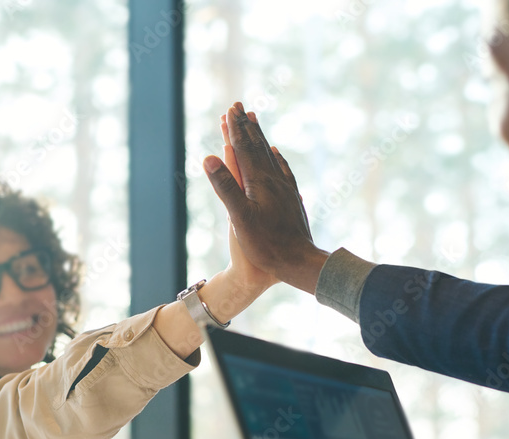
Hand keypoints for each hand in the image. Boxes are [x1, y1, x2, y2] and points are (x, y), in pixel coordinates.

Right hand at [204, 102, 329, 293]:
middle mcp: (274, 179)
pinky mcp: (291, 198)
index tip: (229, 110)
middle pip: (258, 146)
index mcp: (260, 181)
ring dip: (260, 137)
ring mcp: (285, 188)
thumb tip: (209, 157)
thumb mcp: (240, 218)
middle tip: (239, 107)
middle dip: (246, 126)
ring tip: (255, 122)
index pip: (244, 148)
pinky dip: (275, 157)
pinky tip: (275, 154)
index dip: (234, 129)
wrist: (299, 262)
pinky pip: (282, 170)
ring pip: (270, 155)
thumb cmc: (267, 245)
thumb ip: (225, 186)